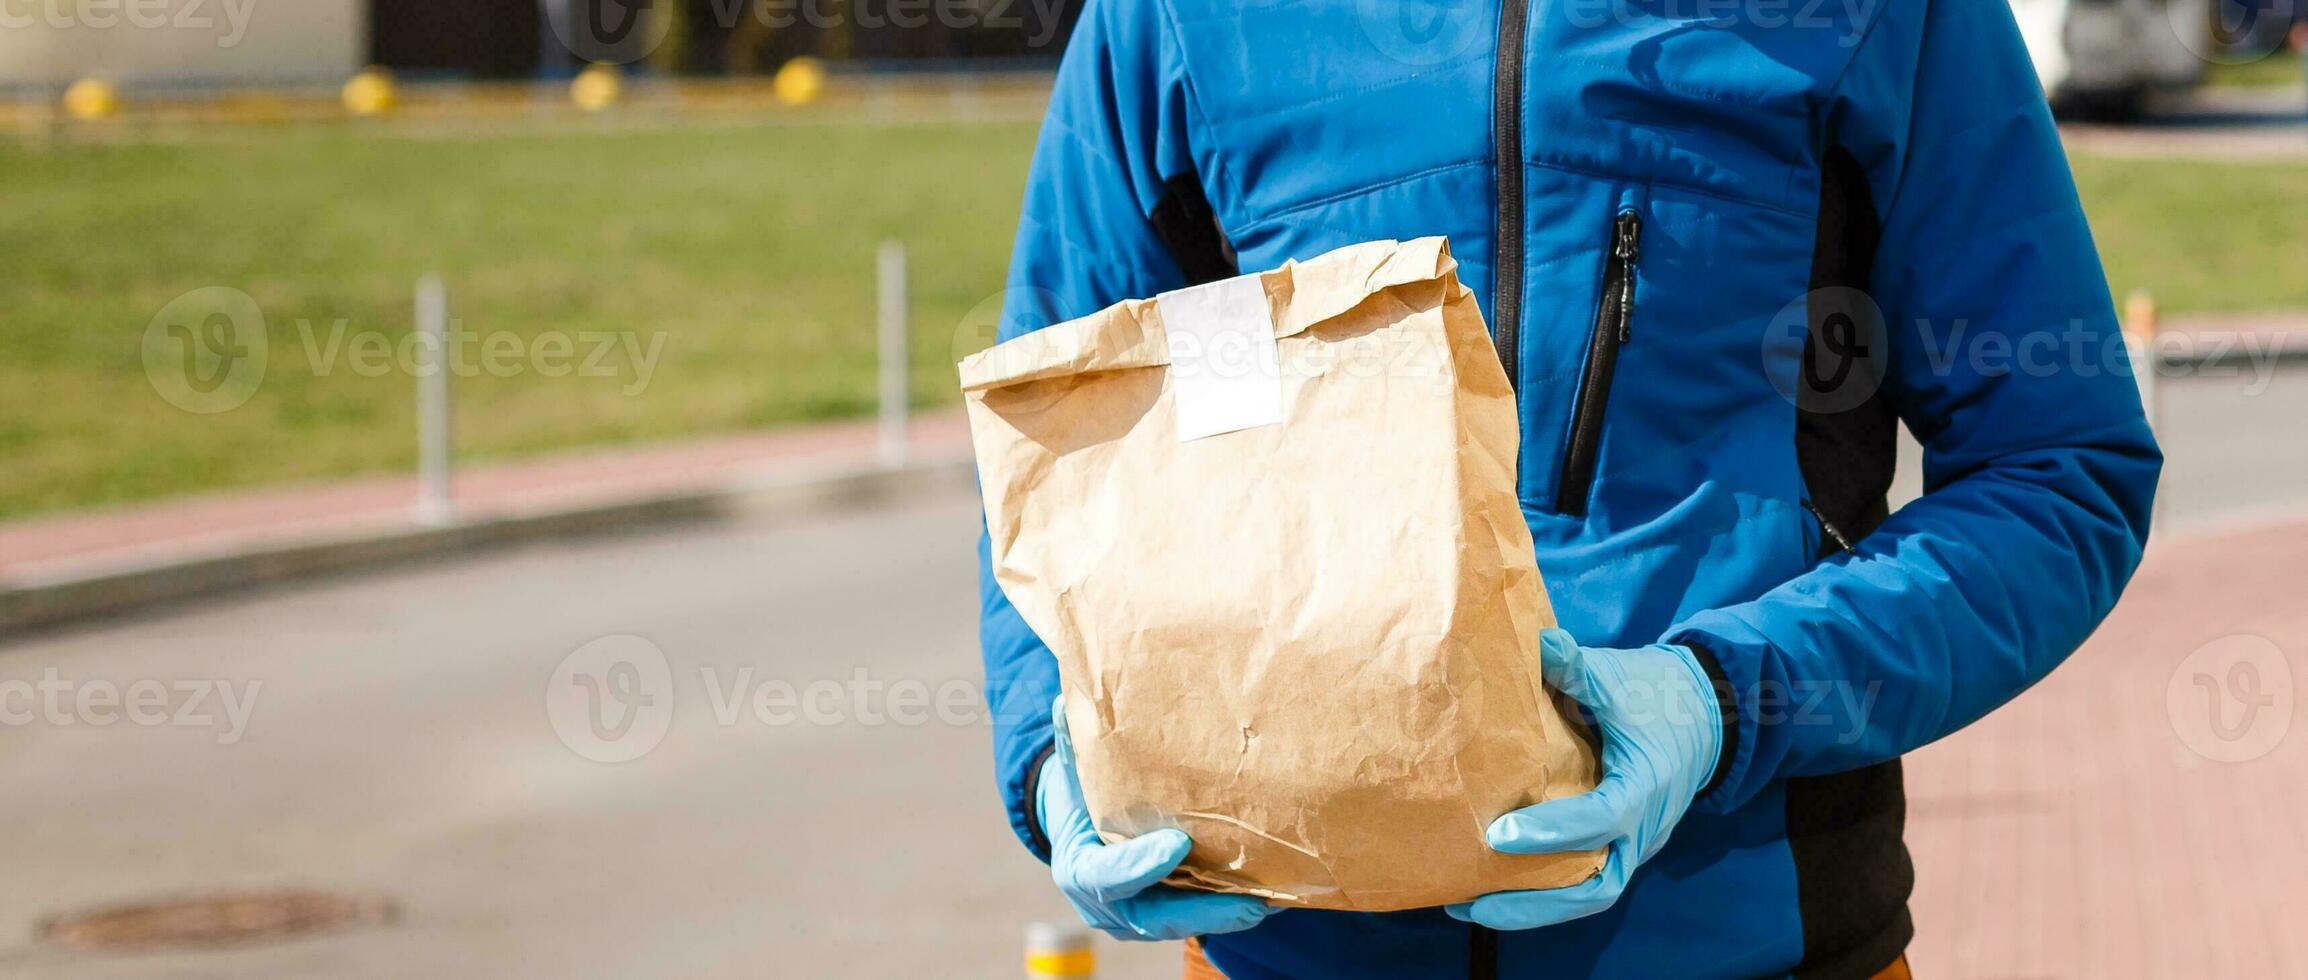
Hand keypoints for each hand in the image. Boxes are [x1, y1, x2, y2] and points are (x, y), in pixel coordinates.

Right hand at [1039, 696, 1272, 940]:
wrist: (1081, 828)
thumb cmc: (1080, 793)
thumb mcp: (1071, 770)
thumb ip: (1073, 743)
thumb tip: (1069, 701)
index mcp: (1079, 871)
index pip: (1107, 876)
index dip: (1140, 864)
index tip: (1180, 843)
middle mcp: (1109, 906)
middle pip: (1155, 916)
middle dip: (1203, 911)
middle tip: (1250, 903)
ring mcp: (1138, 918)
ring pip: (1183, 922)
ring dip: (1226, 914)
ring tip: (1269, 902)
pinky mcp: (1165, 916)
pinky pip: (1197, 916)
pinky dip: (1229, 908)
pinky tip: (1270, 896)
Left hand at [1446, 629, 1722, 928]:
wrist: (1706, 713)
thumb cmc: (1657, 693)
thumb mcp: (1618, 676)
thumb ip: (1575, 666)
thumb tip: (1533, 641)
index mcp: (1645, 785)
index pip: (1601, 818)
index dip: (1551, 829)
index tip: (1498, 832)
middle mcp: (1644, 828)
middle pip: (1595, 887)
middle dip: (1534, 903)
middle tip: (1473, 904)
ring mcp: (1635, 843)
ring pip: (1589, 894)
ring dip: (1534, 909)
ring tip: (1470, 908)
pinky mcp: (1622, 846)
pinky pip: (1586, 882)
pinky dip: (1545, 895)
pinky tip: (1494, 893)